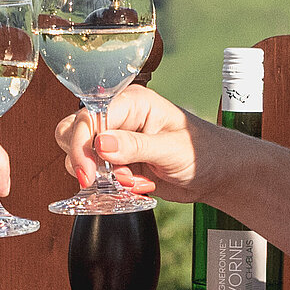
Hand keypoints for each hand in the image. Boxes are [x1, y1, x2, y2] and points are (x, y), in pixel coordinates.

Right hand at [55, 85, 219, 203]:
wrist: (216, 175)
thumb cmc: (203, 151)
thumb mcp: (171, 148)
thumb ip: (136, 146)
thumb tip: (101, 143)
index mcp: (132, 102)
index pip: (89, 116)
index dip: (82, 144)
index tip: (87, 172)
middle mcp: (118, 118)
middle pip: (73, 131)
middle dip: (82, 159)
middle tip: (99, 180)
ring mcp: (115, 141)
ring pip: (80, 155)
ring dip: (100, 176)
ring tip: (134, 181)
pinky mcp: (116, 163)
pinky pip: (95, 175)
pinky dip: (110, 186)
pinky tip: (138, 185)